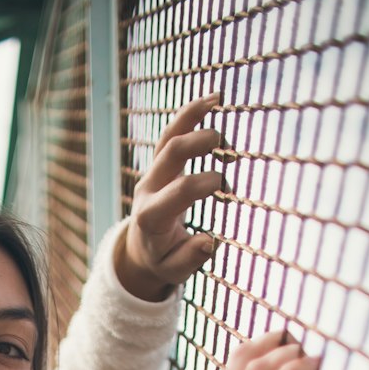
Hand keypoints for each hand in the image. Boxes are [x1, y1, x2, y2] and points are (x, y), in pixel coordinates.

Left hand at [115, 93, 227, 300]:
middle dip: (198, 144)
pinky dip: (191, 114)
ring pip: (168, 136)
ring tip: (218, 99)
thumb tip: (210, 241)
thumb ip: (190, 258)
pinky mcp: (160, 163)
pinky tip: (212, 99)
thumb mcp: (173, 270)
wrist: (141, 248)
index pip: (178, 192)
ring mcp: (152, 172)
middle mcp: (148, 189)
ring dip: (193, 116)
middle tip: (227, 147)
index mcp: (151, 217)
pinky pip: (172, 132)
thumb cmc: (162, 259)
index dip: (203, 183)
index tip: (226, 185)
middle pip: (171, 154)